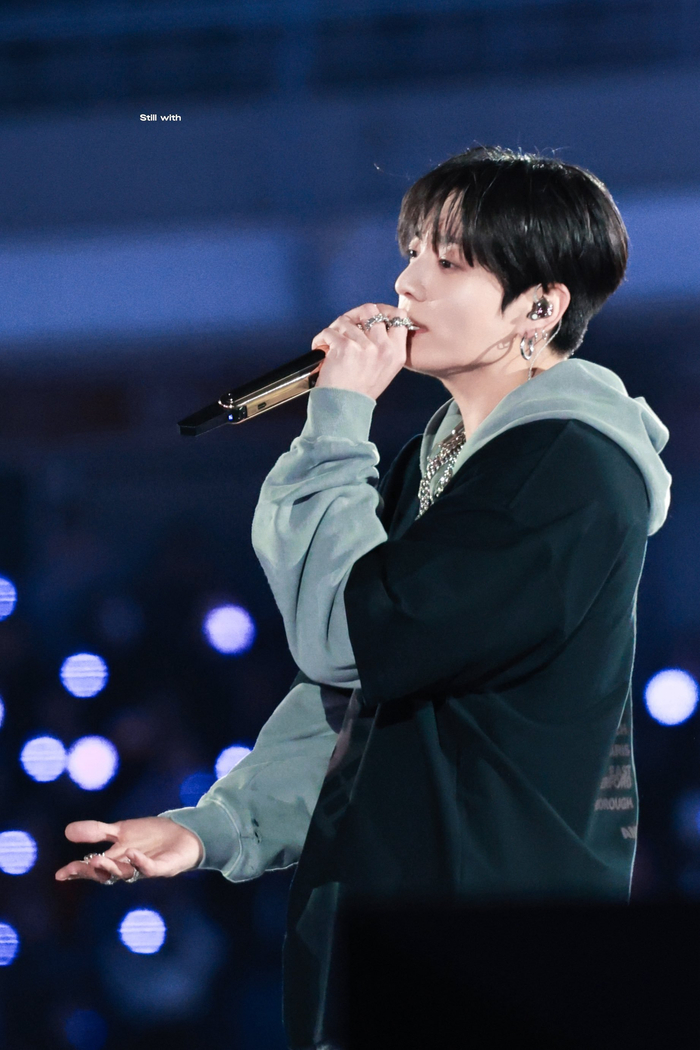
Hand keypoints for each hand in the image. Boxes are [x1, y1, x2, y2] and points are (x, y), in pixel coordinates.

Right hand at [54, 817, 203, 883]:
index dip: (77, 871)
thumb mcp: (120, 830)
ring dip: (113, 868)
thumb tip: (66, 831)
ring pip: (127, 873)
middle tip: (83, 865)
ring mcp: (146, 868)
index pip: (94, 869)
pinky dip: (141, 863)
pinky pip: (151, 868)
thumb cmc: (152, 836)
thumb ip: (97, 832)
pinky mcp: (164, 867)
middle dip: (95, 871)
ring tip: (99, 860)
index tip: (60, 874)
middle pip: (108, 874)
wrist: (184, 833)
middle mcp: (129, 868)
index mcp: (117, 861)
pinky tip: (133, 853)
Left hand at [312, 302, 411, 400]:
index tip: (369, 315)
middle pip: (370, 310)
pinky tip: (321, 349)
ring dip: (334, 330)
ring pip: (346, 321)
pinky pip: (330, 331)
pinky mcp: (346, 348)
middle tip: (345, 325)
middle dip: (353, 315)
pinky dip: (321, 339)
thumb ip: (385, 344)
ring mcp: (366, 347)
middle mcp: (384, 348)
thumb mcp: (385, 368)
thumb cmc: (360, 391)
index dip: (383, 310)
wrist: (344, 409)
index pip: (398, 317)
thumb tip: (373, 318)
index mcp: (397, 353)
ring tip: (329, 344)